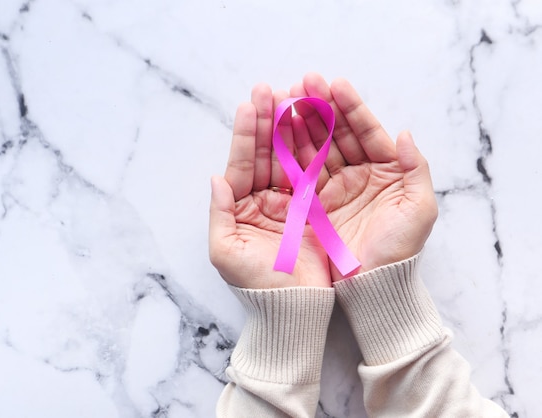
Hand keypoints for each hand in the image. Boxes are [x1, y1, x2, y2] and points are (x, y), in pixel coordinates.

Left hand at [209, 84, 331, 288]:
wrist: (293, 309)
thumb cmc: (256, 285)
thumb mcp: (225, 253)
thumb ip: (219, 213)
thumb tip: (216, 178)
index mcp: (240, 207)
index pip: (241, 163)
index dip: (245, 134)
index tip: (250, 104)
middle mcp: (263, 199)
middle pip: (265, 154)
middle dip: (267, 121)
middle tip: (270, 89)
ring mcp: (289, 201)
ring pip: (289, 157)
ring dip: (290, 128)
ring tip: (293, 96)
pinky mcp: (314, 208)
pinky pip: (312, 173)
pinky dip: (313, 149)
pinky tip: (313, 124)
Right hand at [289, 73, 437, 280]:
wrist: (373, 285)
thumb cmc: (401, 249)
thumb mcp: (419, 208)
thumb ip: (414, 168)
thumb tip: (404, 133)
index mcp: (385, 171)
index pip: (367, 131)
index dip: (351, 107)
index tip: (335, 84)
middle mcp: (358, 174)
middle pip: (338, 134)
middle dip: (321, 106)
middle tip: (303, 82)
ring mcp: (334, 187)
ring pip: (317, 148)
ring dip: (303, 122)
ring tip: (288, 98)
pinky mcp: (314, 203)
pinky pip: (301, 172)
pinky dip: (291, 151)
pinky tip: (282, 130)